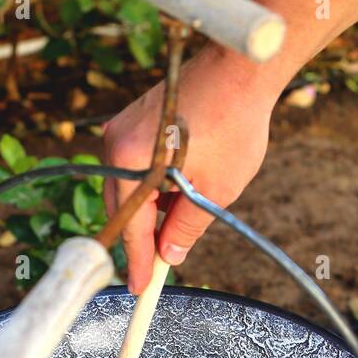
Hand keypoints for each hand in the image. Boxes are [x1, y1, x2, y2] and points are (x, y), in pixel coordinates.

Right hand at [103, 47, 275, 291]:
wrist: (240, 69)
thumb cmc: (232, 125)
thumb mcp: (214, 190)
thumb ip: (186, 227)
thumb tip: (170, 254)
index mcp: (132, 162)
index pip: (130, 228)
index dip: (139, 262)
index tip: (141, 288)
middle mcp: (116, 143)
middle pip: (122, 209)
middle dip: (141, 238)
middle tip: (157, 268)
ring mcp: (122, 128)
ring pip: (128, 188)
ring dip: (149, 211)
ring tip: (176, 227)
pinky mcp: (133, 119)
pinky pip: (134, 166)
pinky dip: (152, 186)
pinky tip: (177, 195)